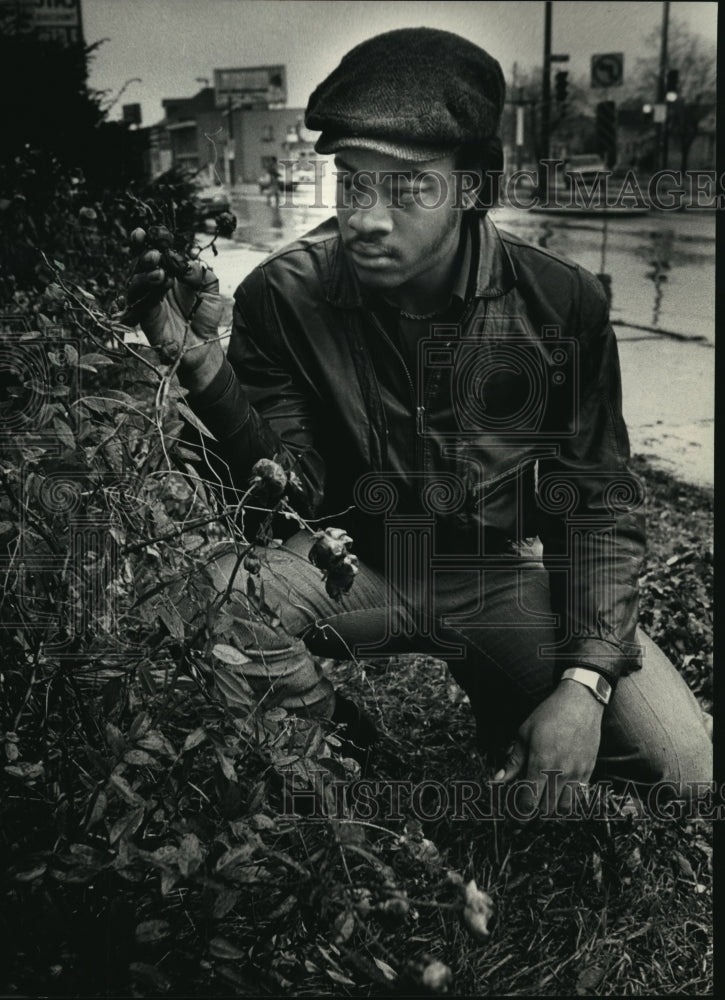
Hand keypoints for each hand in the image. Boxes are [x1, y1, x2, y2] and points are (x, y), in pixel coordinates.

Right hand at [121, 227, 223, 382]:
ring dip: (145, 271)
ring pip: (135, 280)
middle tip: (156, 253)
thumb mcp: (210, 288)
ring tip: (160, 268)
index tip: (148, 231)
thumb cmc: (204, 315)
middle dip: (144, 254)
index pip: (154, 252)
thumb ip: (201, 272)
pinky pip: (138, 299)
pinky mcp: (143, 316)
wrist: (203, 344)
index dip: (148, 241)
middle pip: (140, 264)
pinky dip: (147, 288)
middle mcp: (154, 283)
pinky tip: (160, 281)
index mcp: (168, 272)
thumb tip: (188, 263)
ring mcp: (146, 299)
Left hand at [494, 680, 604, 818]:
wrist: (580, 703)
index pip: (528, 803)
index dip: (518, 816)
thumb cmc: (548, 715)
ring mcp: (577, 774)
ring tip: (541, 809)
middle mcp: (560, 773)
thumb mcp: (524, 734)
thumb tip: (497, 780)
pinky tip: (558, 798)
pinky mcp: (588, 771)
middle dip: (533, 818)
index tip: (512, 819)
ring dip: (551, 813)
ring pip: (564, 809)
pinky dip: (568, 803)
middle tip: (524, 817)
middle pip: (546, 811)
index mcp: (540, 764)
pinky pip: (579, 798)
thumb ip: (513, 762)